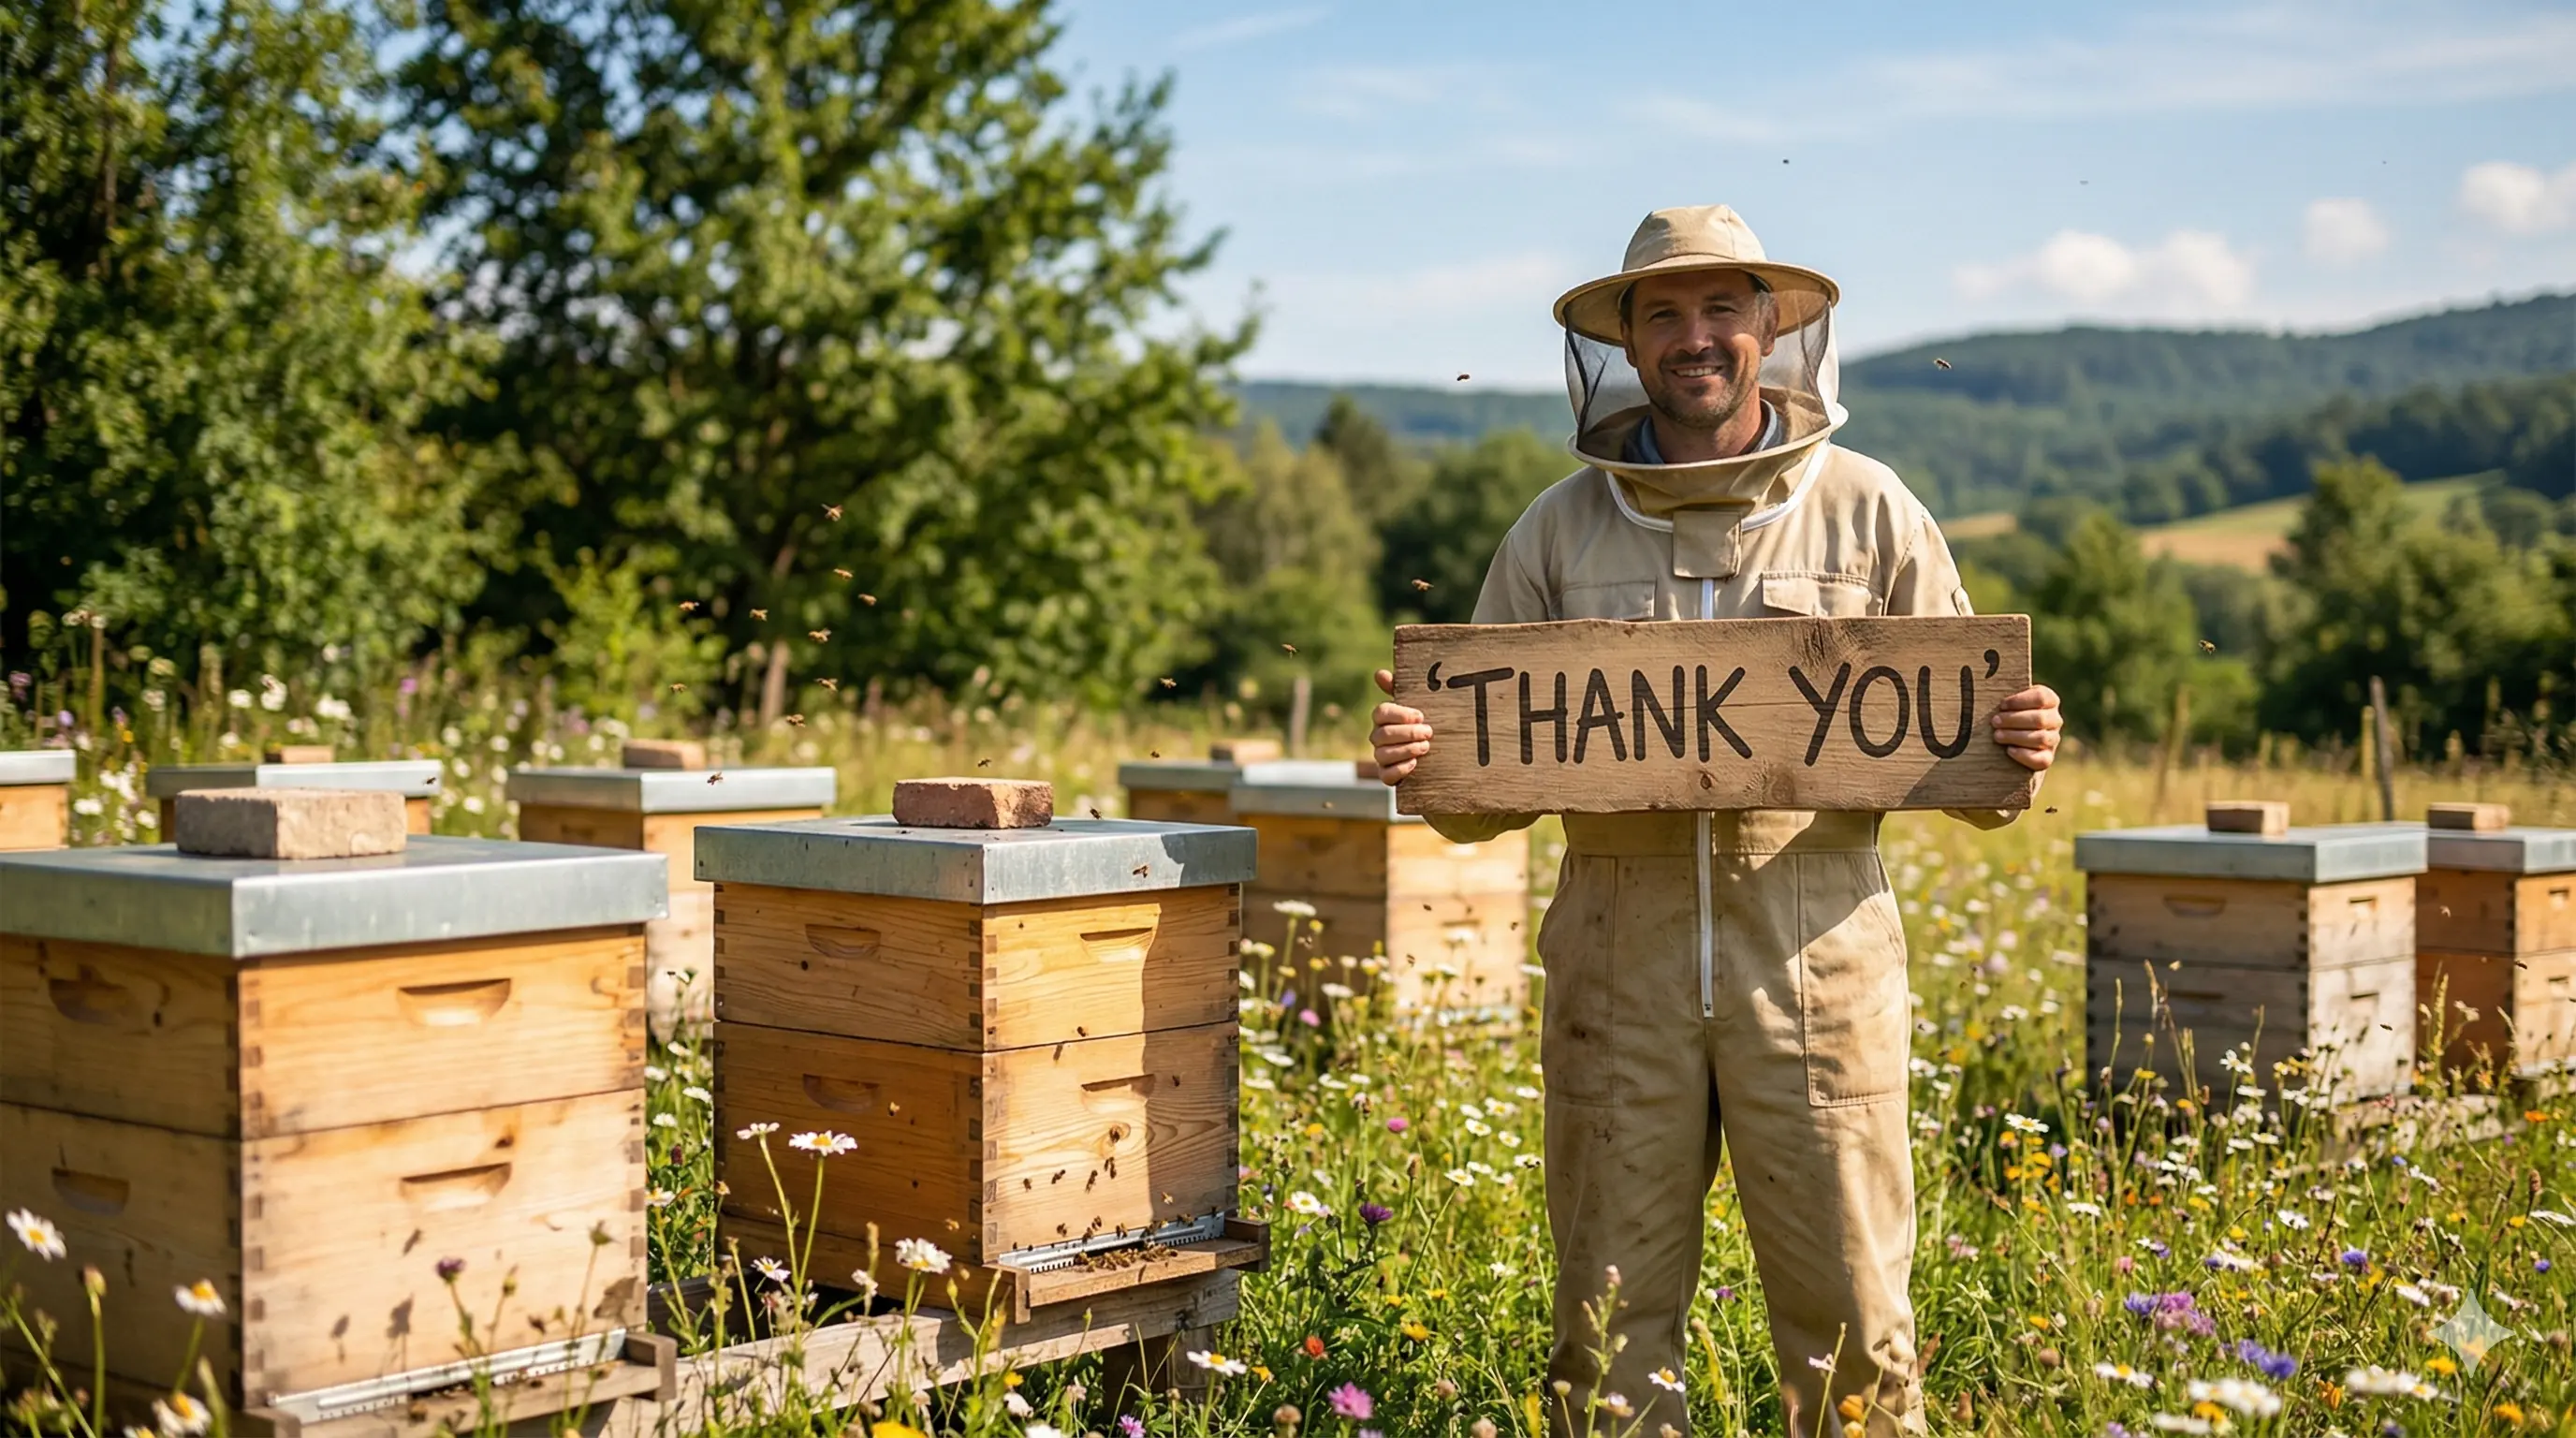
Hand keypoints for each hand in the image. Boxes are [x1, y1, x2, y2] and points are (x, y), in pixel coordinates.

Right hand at [1368, 669, 1431, 785]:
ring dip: (1406, 750)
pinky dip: (1400, 769)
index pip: (1381, 712)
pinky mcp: (1387, 776)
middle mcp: (1378, 737)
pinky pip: (1386, 775)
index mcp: (1383, 719)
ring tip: (1426, 747)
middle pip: (1383, 734)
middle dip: (1408, 733)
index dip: (1400, 714)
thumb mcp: (1416, 705)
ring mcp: (1381, 757)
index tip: (1421, 716)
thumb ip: (1398, 689)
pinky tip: (1415, 763)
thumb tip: (1379, 673)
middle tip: (1429, 732)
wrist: (1435, 754)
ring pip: (1383, 754)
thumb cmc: (1422, 724)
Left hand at [1993, 684, 2063, 771]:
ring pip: (2040, 738)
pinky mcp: (2047, 758)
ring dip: (2016, 736)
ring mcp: (2053, 739)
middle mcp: (2055, 719)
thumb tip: (1980, 679)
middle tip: (1994, 721)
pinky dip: (2024, 755)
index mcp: (2049, 700)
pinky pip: (2041, 759)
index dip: (2020, 701)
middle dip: (2014, 720)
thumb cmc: (2006, 712)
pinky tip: (2009, 751)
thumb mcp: (2009, 700)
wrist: (2011, 737)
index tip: (2002, 705)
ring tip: (1997, 735)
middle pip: (2039, 719)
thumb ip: (2003, 692)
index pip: (2041, 697)